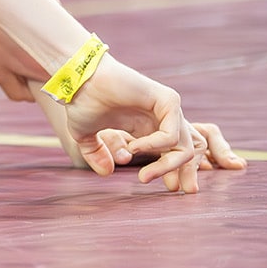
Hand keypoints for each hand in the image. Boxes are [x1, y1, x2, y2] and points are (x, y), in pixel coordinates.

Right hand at [60, 54, 201, 191]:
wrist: (77, 78)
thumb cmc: (80, 101)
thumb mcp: (85, 136)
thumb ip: (96, 154)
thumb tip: (107, 173)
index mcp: (148, 127)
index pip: (176, 152)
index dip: (175, 171)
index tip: (167, 187)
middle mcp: (162, 119)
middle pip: (190, 151)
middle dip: (186, 173)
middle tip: (175, 189)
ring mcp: (167, 109)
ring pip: (185, 148)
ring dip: (166, 166)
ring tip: (144, 176)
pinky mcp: (167, 100)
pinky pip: (171, 135)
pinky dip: (154, 147)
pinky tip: (133, 146)